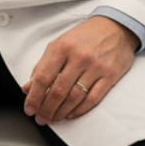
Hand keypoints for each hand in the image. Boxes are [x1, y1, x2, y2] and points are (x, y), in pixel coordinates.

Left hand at [21, 16, 136, 124]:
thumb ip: (43, 65)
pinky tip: (71, 113)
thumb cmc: (85, 36)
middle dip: (46, 109)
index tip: (30, 108)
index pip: (43, 78)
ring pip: (74, 97)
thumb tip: (28, 87)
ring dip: (61, 112)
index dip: (34, 97)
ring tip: (54, 118)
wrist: (116, 27)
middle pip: (58, 91)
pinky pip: (92, 98)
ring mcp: (96, 67)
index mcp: (62, 47)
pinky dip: (80, 110)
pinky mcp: (110, 75)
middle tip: (41, 118)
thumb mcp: (59, 44)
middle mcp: (79, 57)